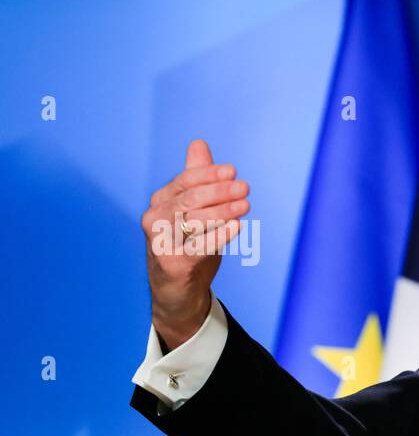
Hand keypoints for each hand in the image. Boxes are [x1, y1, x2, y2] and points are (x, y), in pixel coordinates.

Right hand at [141, 138, 248, 347]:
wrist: (177, 291)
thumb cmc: (188, 246)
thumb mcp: (192, 211)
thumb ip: (196, 180)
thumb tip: (199, 144)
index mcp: (160, 201)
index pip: (184, 181)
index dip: (208, 174)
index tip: (233, 171)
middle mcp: (155, 219)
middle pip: (190, 199)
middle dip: (219, 191)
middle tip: (245, 187)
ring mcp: (160, 242)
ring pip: (194, 221)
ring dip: (223, 211)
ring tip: (246, 204)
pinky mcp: (172, 264)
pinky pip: (199, 246)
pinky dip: (219, 235)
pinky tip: (237, 227)